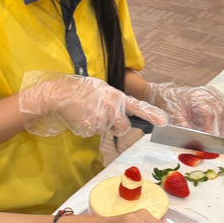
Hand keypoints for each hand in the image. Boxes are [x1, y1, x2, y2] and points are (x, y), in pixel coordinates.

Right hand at [20, 71, 167, 137]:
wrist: (60, 94)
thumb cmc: (81, 89)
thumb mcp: (102, 89)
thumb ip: (113, 100)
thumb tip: (120, 113)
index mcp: (116, 96)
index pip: (138, 107)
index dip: (152, 115)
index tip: (163, 123)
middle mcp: (112, 108)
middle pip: (123, 127)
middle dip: (116, 126)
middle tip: (102, 115)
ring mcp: (101, 119)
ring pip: (105, 130)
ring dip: (98, 124)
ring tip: (86, 111)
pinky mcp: (90, 128)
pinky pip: (92, 133)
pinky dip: (87, 128)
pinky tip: (80, 116)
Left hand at [146, 82, 223, 136]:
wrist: (170, 94)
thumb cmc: (171, 105)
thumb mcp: (173, 116)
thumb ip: (183, 128)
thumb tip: (193, 142)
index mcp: (196, 96)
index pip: (209, 112)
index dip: (210, 128)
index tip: (209, 140)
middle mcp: (208, 93)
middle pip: (223, 110)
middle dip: (223, 129)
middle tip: (220, 143)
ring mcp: (215, 95)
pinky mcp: (219, 98)